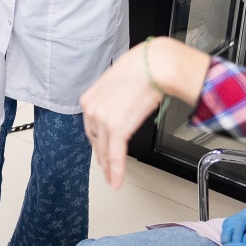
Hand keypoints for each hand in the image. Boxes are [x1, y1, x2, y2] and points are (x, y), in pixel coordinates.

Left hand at [80, 37, 211, 189]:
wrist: (155, 64)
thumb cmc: (143, 66)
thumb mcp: (117, 81)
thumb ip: (112, 97)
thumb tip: (119, 105)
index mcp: (90, 98)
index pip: (91, 127)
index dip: (97, 142)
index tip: (101, 150)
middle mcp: (92, 109)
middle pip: (96, 140)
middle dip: (102, 156)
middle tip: (107, 169)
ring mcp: (103, 120)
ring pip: (105, 151)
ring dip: (109, 168)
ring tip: (113, 179)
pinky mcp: (117, 129)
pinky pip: (116, 154)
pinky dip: (116, 171)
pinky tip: (117, 181)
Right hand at [219, 182, 245, 243]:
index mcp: (237, 222)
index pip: (234, 240)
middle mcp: (229, 222)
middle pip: (225, 241)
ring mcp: (225, 223)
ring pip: (223, 239)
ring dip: (230, 243)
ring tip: (241, 244)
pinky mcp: (225, 225)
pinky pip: (224, 236)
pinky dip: (230, 240)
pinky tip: (238, 239)